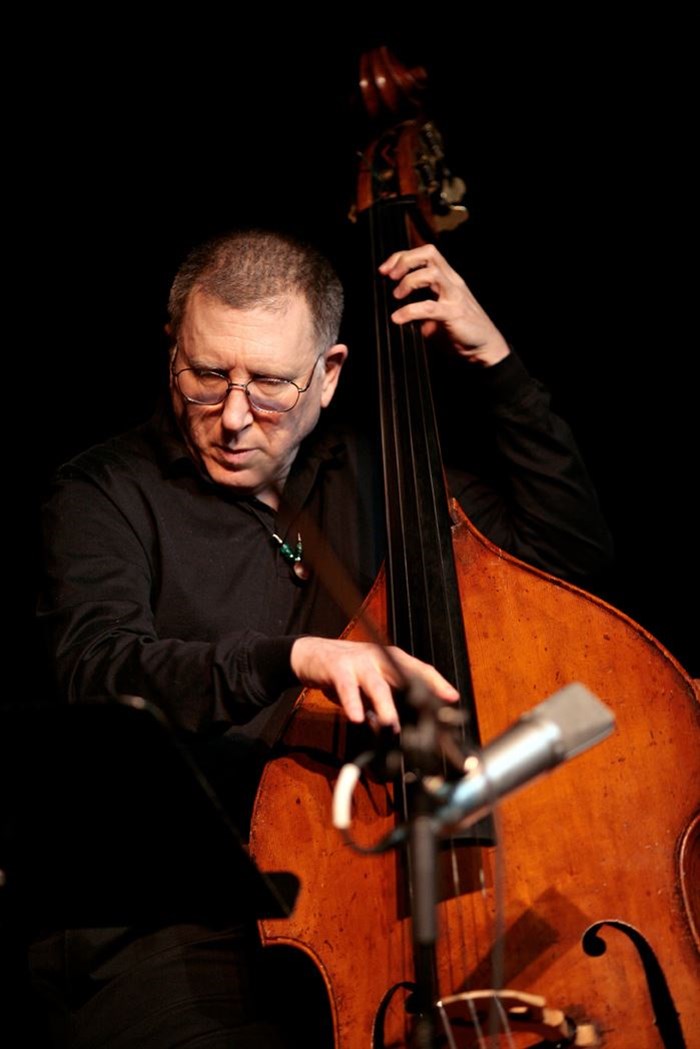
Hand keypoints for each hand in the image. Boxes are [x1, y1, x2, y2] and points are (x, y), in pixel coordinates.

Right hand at [290, 636, 458, 729]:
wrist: (310, 654)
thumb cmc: (346, 671)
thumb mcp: (369, 685)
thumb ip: (384, 703)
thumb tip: (397, 729)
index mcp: (390, 659)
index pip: (419, 669)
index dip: (437, 683)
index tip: (452, 698)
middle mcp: (378, 657)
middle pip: (405, 673)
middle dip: (421, 692)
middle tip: (432, 713)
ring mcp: (359, 661)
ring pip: (377, 684)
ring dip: (385, 706)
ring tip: (391, 725)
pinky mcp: (338, 668)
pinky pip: (347, 687)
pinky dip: (352, 703)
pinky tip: (356, 717)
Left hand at [379, 244, 510, 365]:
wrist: (484, 348)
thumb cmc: (459, 330)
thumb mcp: (434, 312)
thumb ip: (419, 303)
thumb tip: (391, 304)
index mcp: (447, 278)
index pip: (425, 253)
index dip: (402, 256)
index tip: (385, 270)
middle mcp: (452, 282)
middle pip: (428, 253)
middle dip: (404, 260)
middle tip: (390, 277)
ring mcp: (454, 296)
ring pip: (431, 274)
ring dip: (408, 282)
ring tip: (397, 297)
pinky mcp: (454, 314)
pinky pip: (429, 307)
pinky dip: (409, 311)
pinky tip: (398, 318)